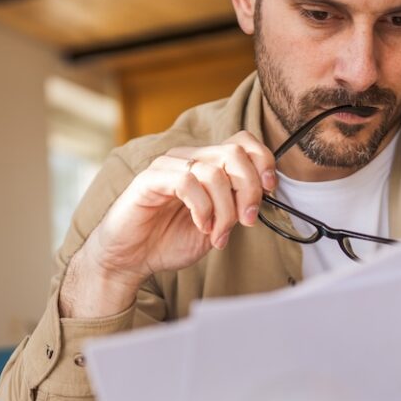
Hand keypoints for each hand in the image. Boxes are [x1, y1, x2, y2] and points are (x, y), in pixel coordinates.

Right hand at [60, 131, 275, 317]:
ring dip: (225, 209)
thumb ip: (235, 206)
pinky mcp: (150, 179)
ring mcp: (168, 166)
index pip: (242, 142)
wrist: (130, 258)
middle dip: (249, 190)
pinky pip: (187, 182)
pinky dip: (202, 209)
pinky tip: (201, 227)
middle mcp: (188, 158)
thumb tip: (262, 196)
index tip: (270, 190)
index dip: (263, 161)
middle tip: (247, 220)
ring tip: (218, 234)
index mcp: (206, 165)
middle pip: (234, 154)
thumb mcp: (216, 224)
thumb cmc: (169, 240)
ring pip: (213, 171)